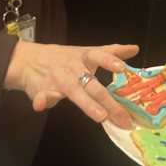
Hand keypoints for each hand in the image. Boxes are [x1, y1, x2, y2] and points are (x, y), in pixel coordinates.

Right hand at [4, 41, 138, 125]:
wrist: (30, 59)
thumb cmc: (65, 58)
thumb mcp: (87, 51)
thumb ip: (111, 52)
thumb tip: (135, 48)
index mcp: (84, 58)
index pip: (99, 56)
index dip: (110, 61)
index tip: (122, 67)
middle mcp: (73, 69)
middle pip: (93, 85)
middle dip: (108, 101)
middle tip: (122, 116)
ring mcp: (58, 80)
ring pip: (74, 93)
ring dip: (88, 104)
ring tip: (100, 117)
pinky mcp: (43, 91)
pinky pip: (42, 97)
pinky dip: (41, 101)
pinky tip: (41, 106)